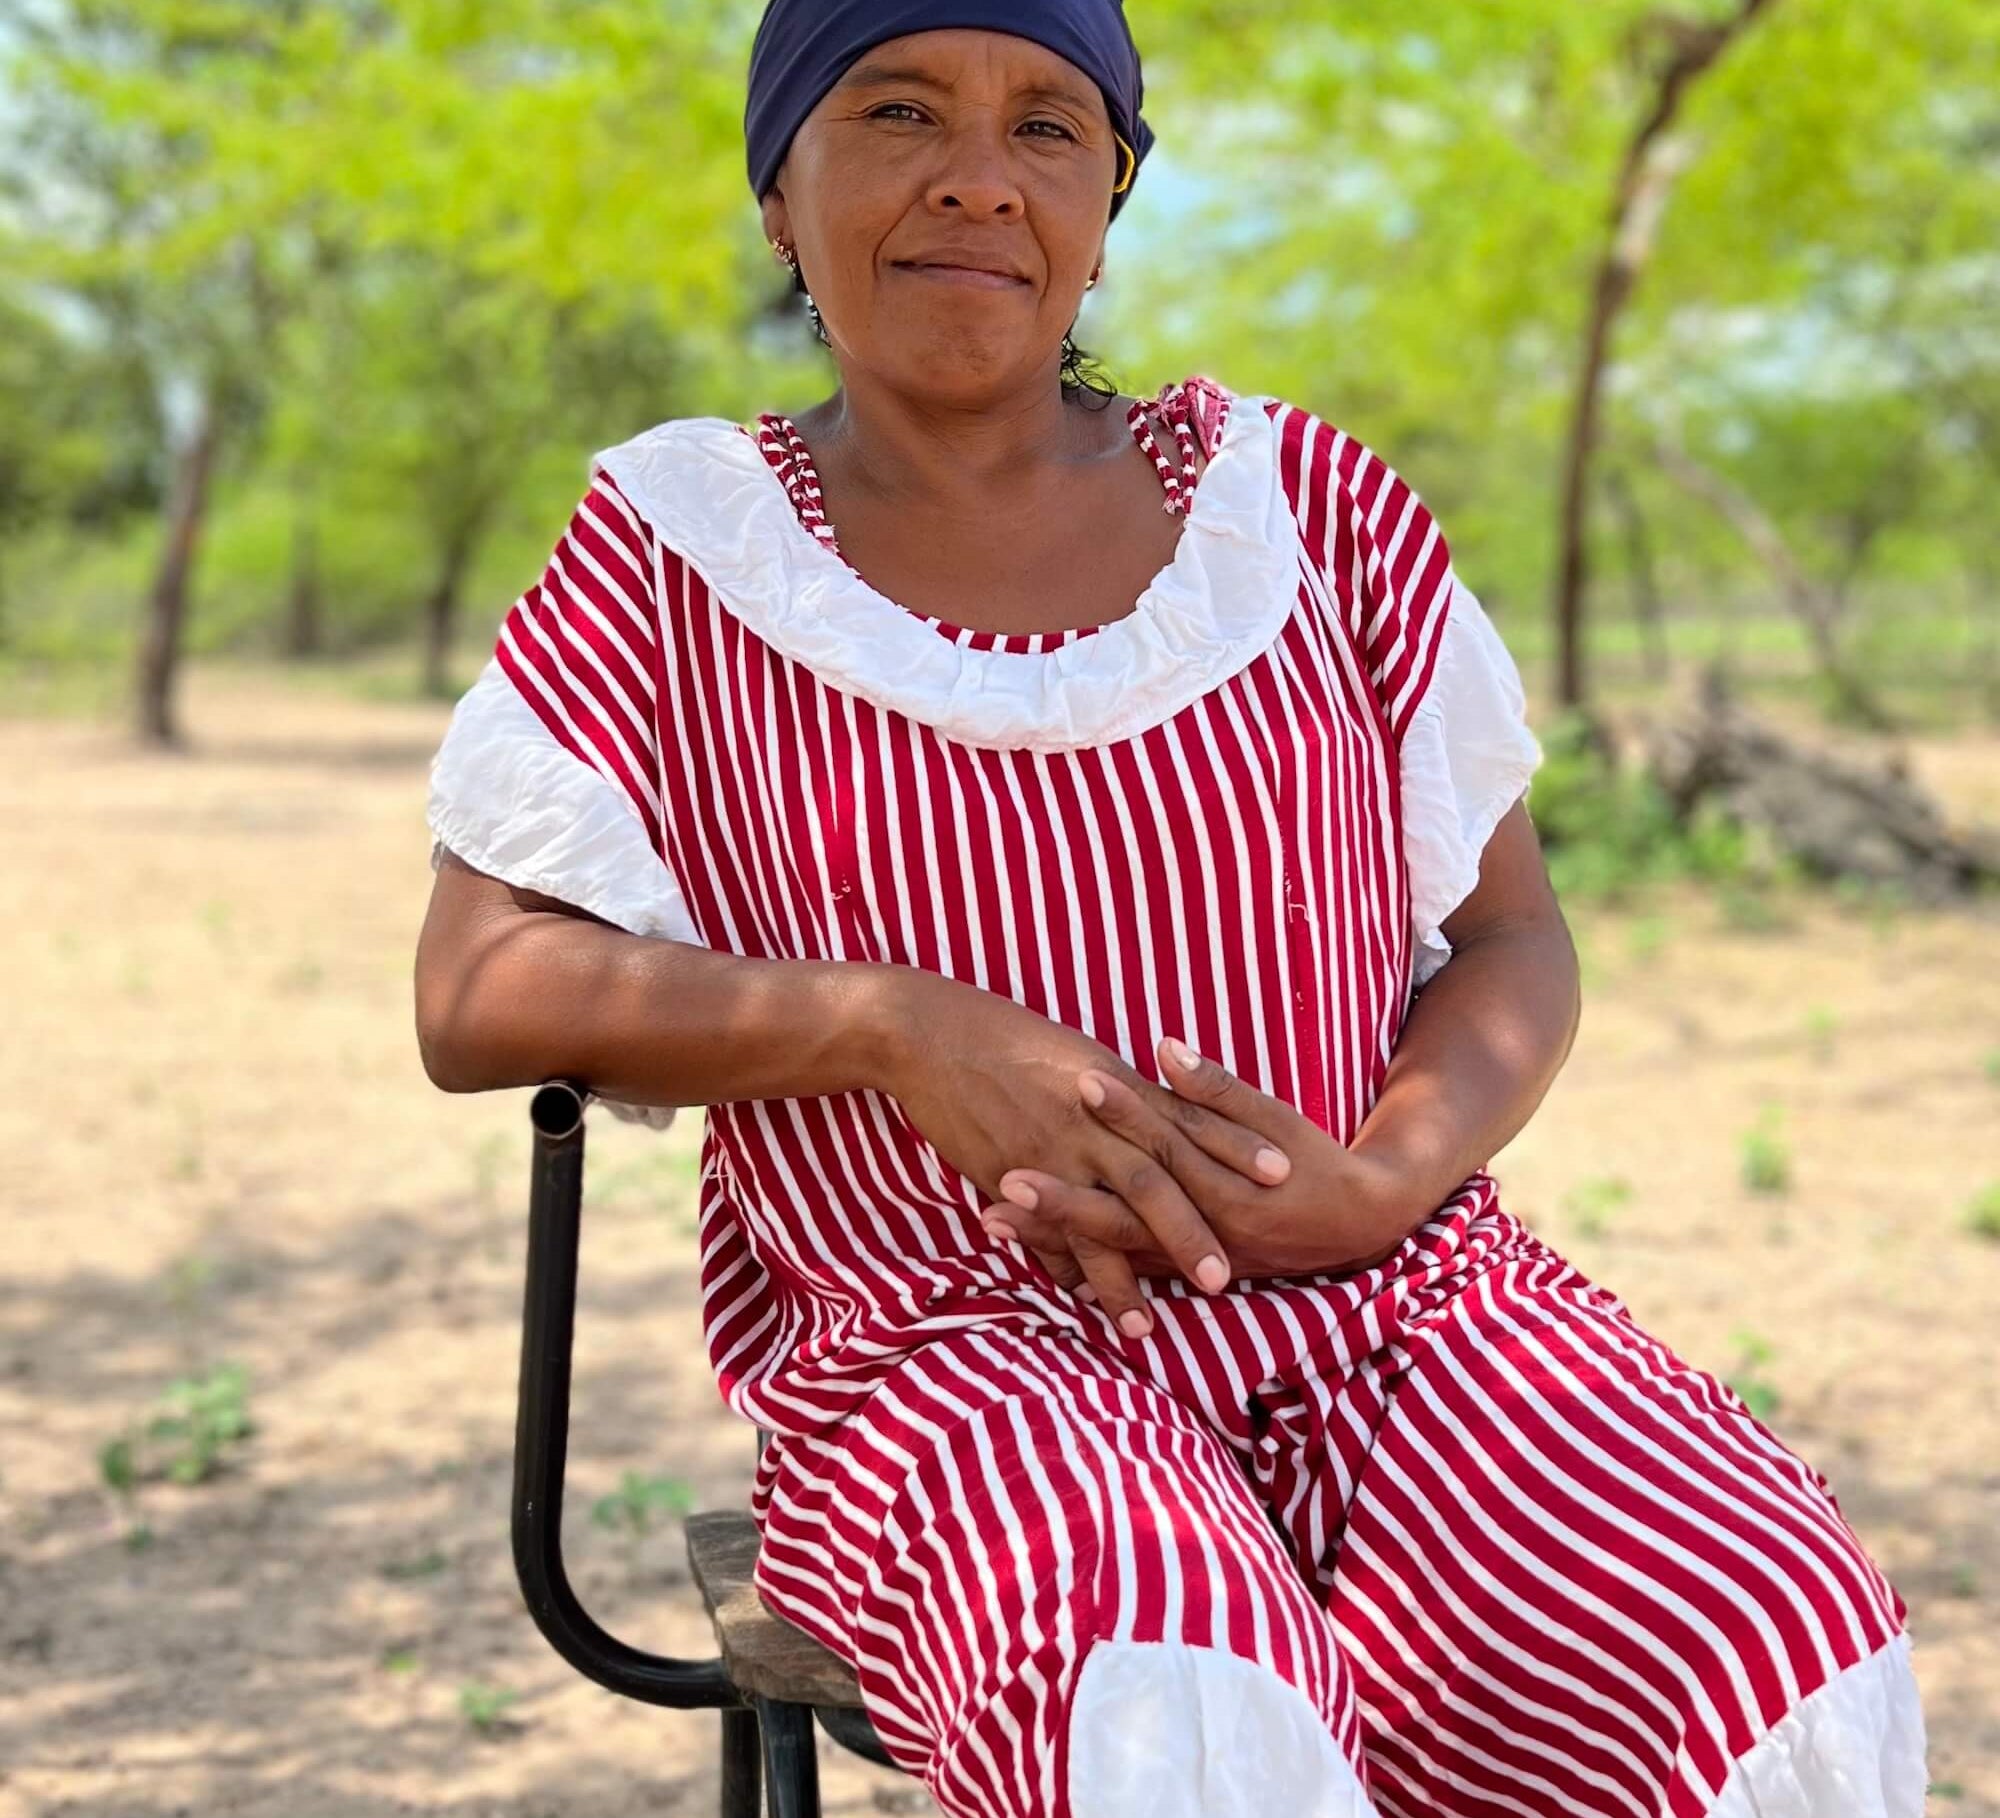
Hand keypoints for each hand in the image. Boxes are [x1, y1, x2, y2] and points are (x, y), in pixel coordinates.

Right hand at [871, 972, 1286, 1323]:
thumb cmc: (1007, 1037)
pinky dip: (1061, 1272)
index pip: (1187, 1120)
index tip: (1282, 1173)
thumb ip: (1125, 1091)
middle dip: (1193, 1232)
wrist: (932, 1034)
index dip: (1236, 1146)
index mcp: (1115, 1086)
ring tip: (1147, 1325)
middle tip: (1228, 1276)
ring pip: (1099, 1222)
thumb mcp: (1078, 1055)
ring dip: (1125, 1278)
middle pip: (1156, 1181)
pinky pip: (1040, 1235)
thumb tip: (1167, 1106)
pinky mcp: (1007, 1175)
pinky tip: (1078, 1308)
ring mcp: (1049, 1152)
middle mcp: (1090, 1121)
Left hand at [977, 1038, 1425, 1305]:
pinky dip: (1079, 1265)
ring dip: (1050, 1236)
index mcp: (1229, 1182)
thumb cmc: (1315, 1159)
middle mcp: (1206, 1226)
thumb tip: (1163, 1048)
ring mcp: (1193, 1256)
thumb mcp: (1275, 1119)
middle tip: (998, 1178)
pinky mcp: (1187, 1270)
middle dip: (1059, 1198)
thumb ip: (1217, 1089)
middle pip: (1121, 1210)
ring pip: (1113, 1249)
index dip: (1119, 1114)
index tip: (1073, 1084)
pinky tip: (1026, 1255)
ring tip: (988, 1218)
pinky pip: (1125, 1271)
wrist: (1358, 1226)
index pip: (1163, 1142)